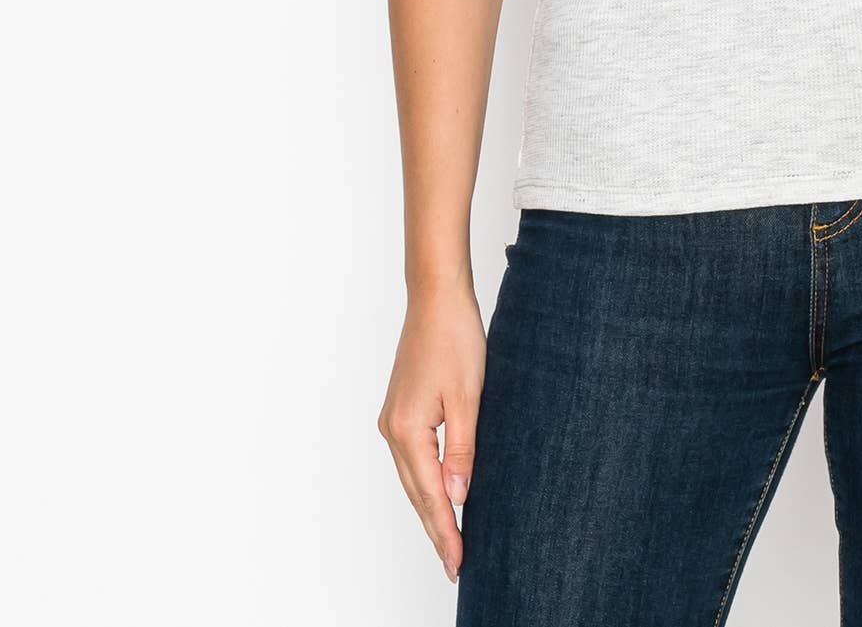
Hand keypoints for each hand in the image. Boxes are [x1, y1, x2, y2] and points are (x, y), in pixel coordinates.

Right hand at [378, 276, 485, 584]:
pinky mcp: (401, 409)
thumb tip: (458, 497)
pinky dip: (425, 481)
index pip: (429, 495)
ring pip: (411, 478)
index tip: (457, 563)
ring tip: (449, 539)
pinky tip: (439, 493)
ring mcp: (393, 419)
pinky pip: (412, 458)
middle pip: (415, 492)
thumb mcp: (469, 396)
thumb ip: (463, 449)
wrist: (436, 297)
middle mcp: (392, 429)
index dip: (445, 531)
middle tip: (453, 565)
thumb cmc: (455, 338)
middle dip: (435, 529)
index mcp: (407, 429)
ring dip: (429, 508)